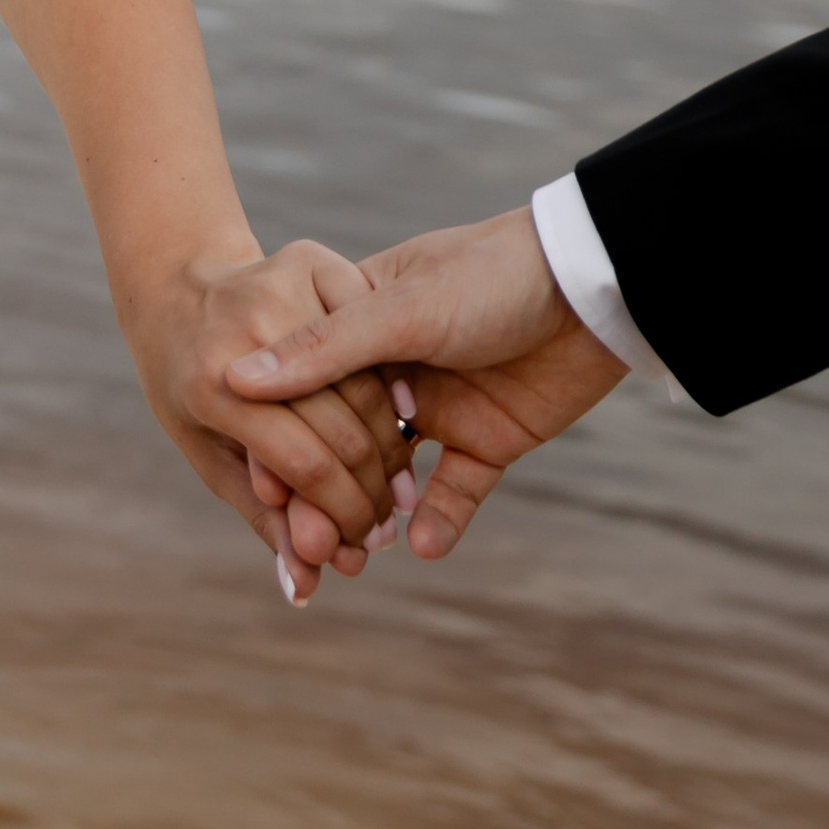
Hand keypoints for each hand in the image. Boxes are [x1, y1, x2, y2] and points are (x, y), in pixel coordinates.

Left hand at [138, 238, 414, 602]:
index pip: (303, 466)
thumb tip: (303, 591)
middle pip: (343, 429)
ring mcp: (279, 288)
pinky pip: (371, 331)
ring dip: (390, 446)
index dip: (342, 516)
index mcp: (211, 386)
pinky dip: (390, 380)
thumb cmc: (185, 384)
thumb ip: (262, 517)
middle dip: (373, 492)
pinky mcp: (309, 258)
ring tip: (397, 489)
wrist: (175, 287)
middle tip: (388, 525)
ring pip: (365, 383)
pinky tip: (399, 421)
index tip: (361, 546)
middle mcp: (246, 334)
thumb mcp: (207, 453)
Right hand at [225, 207, 628, 557]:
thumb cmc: (489, 275)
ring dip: (374, 513)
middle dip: (323, 491)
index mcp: (359, 322)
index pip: (305, 388)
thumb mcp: (401, 309)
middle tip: (305, 542)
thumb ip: (324, 349)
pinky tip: (424, 545)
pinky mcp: (489, 440)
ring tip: (359, 553)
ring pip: (393, 473)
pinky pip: (455, 490)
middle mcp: (392, 369)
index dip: (281, 437)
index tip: (260, 487)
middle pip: (343, 439)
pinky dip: (440, 520)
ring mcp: (440, 406)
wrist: (591, 287)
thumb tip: (237, 379)